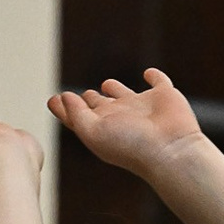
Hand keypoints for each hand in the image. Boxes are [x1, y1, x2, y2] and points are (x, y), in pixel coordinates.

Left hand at [49, 69, 203, 174]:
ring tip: (107, 85)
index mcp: (103, 126)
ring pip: (124, 94)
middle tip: (75, 97)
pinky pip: (158, 82)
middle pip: (100, 105)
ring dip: (115, 88)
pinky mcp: (164, 96)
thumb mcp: (93, 132)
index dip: (65, 108)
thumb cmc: (131, 145)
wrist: (170, 149)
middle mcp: (121, 116)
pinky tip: (149, 74)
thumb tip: (64, 97)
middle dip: (89, 100)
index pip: (79, 115)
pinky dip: (154, 77)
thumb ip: (75, 114)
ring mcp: (143, 106)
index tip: (53, 100)